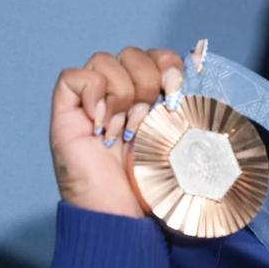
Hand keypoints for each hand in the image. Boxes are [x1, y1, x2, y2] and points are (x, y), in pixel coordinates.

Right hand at [51, 46, 191, 217]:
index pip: (156, 55)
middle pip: (131, 53)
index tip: (176, 89)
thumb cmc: (151, 185)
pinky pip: (74, 77)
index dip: (168, 63)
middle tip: (147, 118)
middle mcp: (118, 94)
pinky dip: (93, 93)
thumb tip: (201, 67)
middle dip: (147, 79)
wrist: (122, 214)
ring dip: (122, 92)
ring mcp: (90, 102)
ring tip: (124, 129)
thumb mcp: (178, 140)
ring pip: (104, 60)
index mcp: (148, 98)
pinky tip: (102, 125)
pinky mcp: (66, 111)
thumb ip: (186, 106)